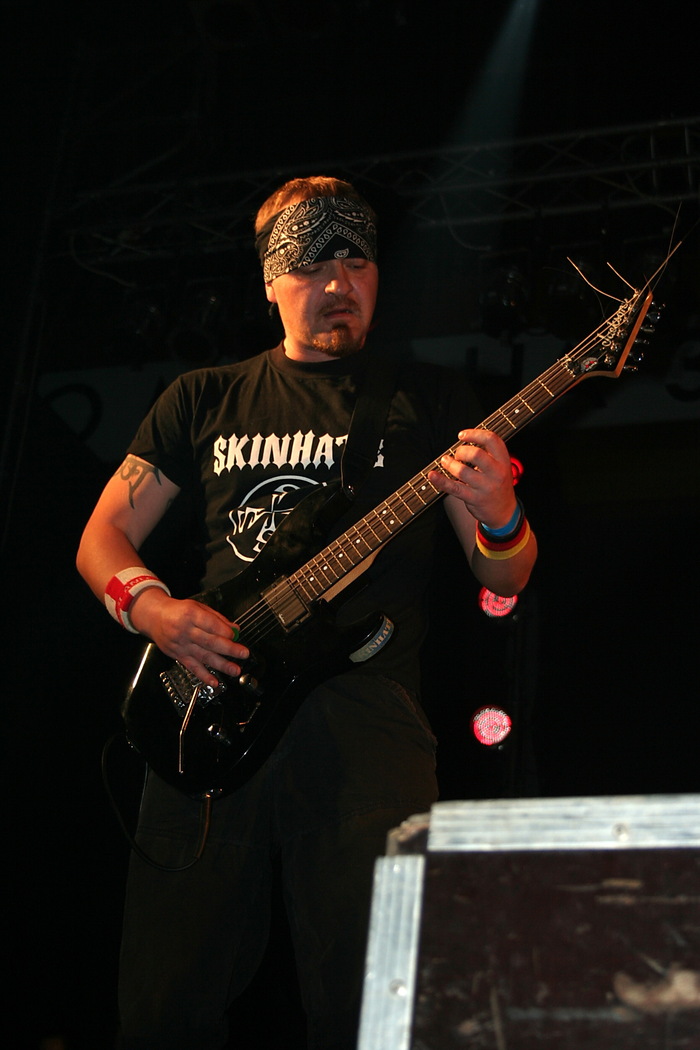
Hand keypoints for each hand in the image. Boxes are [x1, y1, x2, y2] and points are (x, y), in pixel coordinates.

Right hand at [129, 587, 248, 687]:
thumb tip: (235, 629)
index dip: (224, 631)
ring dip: (221, 665)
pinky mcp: (178, 656)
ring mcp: (181, 645)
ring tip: (235, 670)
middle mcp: (185, 631)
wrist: (154, 618)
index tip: (236, 636)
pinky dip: (204, 676)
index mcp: (191, 614)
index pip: (210, 624)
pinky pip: (192, 667)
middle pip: (210, 641)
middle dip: (229, 648)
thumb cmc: (178, 611)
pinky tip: (214, 682)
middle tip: (243, 653)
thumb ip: (217, 618)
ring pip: (204, 656)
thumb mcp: (197, 607)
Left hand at [429, 427, 516, 527]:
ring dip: (449, 464)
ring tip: (445, 462)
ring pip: (462, 471)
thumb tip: (464, 440)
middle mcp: (497, 473)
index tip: (461, 435)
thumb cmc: (498, 485)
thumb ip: (488, 453)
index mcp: (504, 461)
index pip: (492, 440)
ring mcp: (485, 487)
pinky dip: (441, 480)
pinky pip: (454, 487)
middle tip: (457, 454)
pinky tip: (432, 475)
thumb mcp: (501, 467)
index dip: (474, 433)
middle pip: (476, 454)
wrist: (504, 511)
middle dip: (461, 451)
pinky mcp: (474, 498)